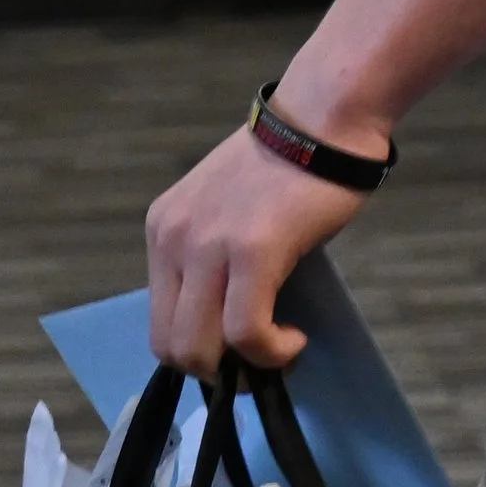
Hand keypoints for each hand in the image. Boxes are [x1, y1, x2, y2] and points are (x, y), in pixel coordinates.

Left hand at [145, 118, 371, 376]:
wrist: (327, 116)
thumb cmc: (292, 162)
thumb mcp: (228, 209)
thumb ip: (216, 255)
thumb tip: (226, 316)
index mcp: (165, 228)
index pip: (158, 320)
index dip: (196, 351)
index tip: (236, 353)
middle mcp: (174, 238)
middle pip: (169, 345)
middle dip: (215, 371)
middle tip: (258, 364)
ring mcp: (209, 245)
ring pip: (198, 349)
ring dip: (241, 370)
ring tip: (278, 352)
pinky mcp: (252, 251)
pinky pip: (246, 333)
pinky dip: (271, 352)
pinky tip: (293, 340)